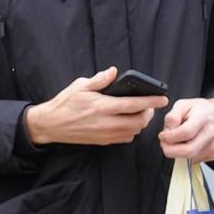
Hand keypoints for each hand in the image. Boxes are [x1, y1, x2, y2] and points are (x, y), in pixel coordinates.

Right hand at [24, 68, 166, 146]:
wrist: (51, 125)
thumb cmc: (64, 104)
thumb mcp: (80, 86)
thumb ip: (99, 79)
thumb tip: (114, 72)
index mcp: (102, 106)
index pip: (134, 104)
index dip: (152, 102)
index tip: (162, 98)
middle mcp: (106, 122)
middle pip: (139, 122)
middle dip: (148, 114)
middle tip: (148, 106)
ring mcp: (105, 134)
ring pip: (134, 131)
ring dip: (139, 123)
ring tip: (137, 113)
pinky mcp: (102, 141)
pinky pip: (124, 138)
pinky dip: (130, 131)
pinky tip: (125, 122)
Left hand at [158, 97, 213, 162]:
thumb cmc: (199, 109)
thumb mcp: (182, 105)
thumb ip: (172, 117)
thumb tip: (167, 132)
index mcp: (202, 118)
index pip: (185, 133)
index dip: (169, 137)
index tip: (162, 135)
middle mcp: (210, 133)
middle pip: (188, 151)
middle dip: (170, 150)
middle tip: (164, 143)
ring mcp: (212, 145)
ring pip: (189, 158)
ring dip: (177, 152)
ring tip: (176, 141)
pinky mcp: (212, 154)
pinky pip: (193, 160)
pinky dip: (185, 155)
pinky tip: (185, 144)